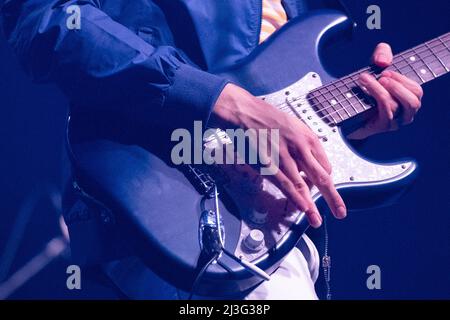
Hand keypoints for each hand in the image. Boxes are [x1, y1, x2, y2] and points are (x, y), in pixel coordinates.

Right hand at [211, 83, 346, 227]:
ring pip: (303, 186)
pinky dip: (296, 198)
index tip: (323, 188)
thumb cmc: (266, 118)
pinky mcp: (269, 165)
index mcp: (308, 138)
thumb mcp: (293, 125)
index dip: (325, 180)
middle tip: (340, 211)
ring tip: (316, 221)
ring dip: (312, 206)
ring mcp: (285, 158)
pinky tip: (303, 208)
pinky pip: (286, 185)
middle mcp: (300, 148)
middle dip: (332, 198)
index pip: (325, 165)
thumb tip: (308, 159)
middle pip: (322, 177)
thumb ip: (303, 143)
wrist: (244, 112)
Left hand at [348, 43, 423, 139]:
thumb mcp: (374, 65)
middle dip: (397, 86)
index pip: (416, 91)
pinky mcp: (380, 127)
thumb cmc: (364, 87)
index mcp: (407, 100)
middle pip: (413, 102)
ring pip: (396, 107)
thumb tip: (383, 61)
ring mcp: (393, 122)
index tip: (385, 72)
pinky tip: (364, 88)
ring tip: (366, 79)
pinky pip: (384, 113)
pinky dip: (375, 97)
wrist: (344, 108)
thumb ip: (382, 53)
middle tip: (380, 77)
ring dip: (380, 90)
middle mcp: (403, 114)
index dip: (403, 80)